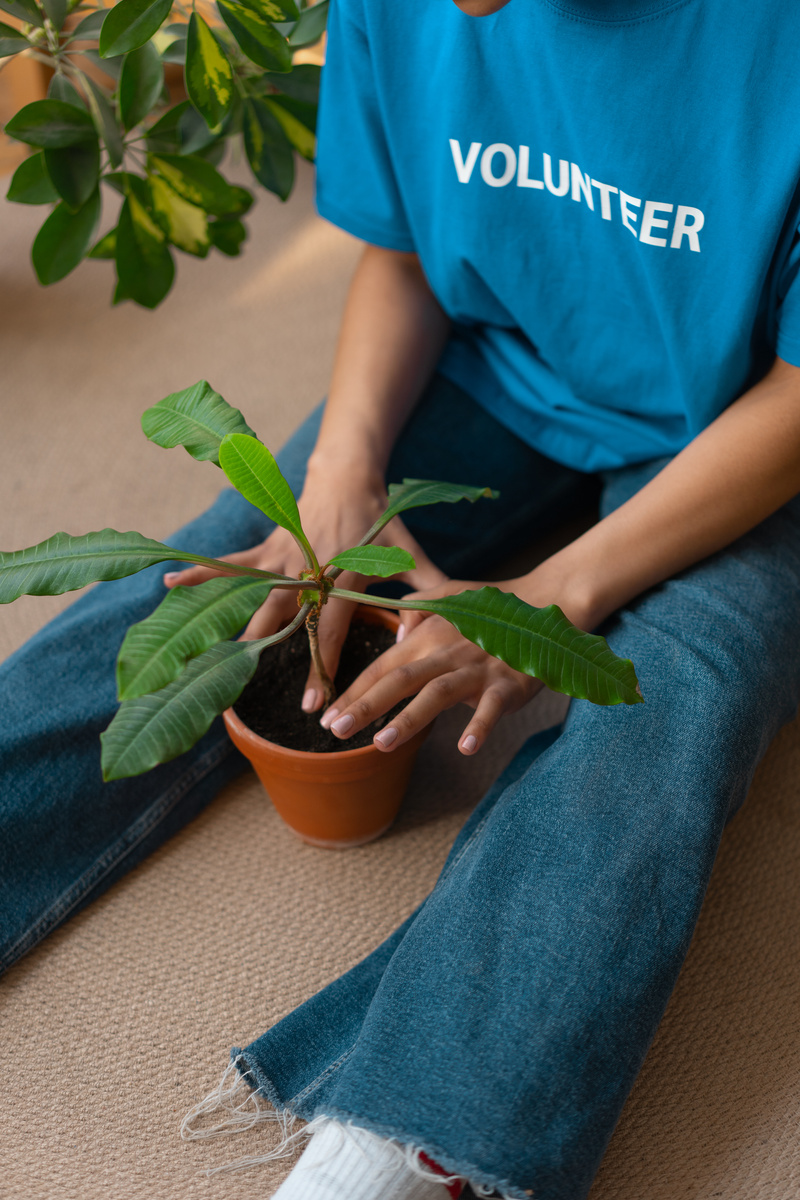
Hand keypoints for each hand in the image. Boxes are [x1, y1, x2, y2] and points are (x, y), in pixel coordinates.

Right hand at [162, 471, 446, 711]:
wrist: (348, 474)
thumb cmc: (381, 519)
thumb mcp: (410, 552)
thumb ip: (430, 588)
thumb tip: (448, 623)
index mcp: (345, 575)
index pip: (333, 626)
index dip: (322, 663)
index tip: (314, 700)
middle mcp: (312, 569)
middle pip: (292, 622)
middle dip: (277, 662)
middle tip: (262, 697)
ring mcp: (285, 557)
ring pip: (258, 599)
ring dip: (236, 630)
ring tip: (211, 663)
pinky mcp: (268, 547)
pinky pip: (231, 563)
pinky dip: (201, 572)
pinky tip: (167, 582)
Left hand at [320, 578, 542, 755]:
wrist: (546, 604)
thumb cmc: (492, 609)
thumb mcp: (448, 598)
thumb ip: (417, 611)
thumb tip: (397, 631)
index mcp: (429, 636)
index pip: (384, 665)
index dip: (354, 690)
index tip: (326, 716)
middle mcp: (447, 651)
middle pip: (400, 679)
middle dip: (365, 705)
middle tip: (335, 731)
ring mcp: (477, 669)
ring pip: (436, 694)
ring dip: (408, 719)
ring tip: (381, 744)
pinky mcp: (509, 684)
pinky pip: (491, 707)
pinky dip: (479, 725)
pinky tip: (465, 748)